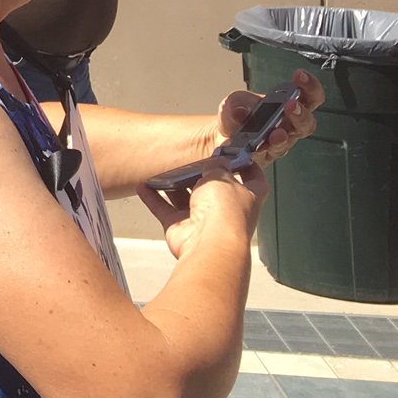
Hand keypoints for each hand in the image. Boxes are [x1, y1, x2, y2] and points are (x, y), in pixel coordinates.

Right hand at [139, 156, 266, 258]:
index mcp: (246, 197)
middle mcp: (226, 210)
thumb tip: (218, 161)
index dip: (248, 166)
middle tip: (188, 159)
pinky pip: (164, 209)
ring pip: (186, 198)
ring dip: (173, 185)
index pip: (254, 180)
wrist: (208, 243)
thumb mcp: (222, 178)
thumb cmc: (224, 211)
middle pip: (214, 189)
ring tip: (163, 169)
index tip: (238, 154)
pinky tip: (143, 186)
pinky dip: (153, 198)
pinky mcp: (181, 228)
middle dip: (201, 175)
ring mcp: (203, 220)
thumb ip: (217, 167)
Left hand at [212, 69, 322, 166]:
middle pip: (307, 122)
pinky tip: (256, 146)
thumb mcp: (235, 101)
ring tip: (276, 132)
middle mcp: (289, 125)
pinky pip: (267, 153)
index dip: (310, 86)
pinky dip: (261, 148)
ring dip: (283, 136)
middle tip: (291, 105)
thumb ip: (238, 103)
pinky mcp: (265, 155)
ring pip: (289, 141)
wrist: (224, 135)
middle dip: (301, 114)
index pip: (309, 96)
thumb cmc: (238, 114)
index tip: (300, 76)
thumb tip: (240, 112)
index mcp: (287, 105)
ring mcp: (279, 142)